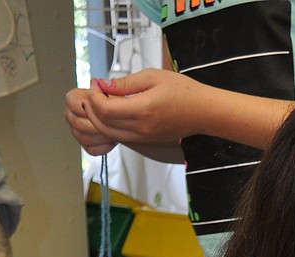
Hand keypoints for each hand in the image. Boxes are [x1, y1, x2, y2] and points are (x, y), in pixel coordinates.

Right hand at [64, 86, 118, 154]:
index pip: (74, 105)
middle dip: (98, 125)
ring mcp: (76, 131)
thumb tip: (101, 84)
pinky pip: (91, 149)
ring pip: (83, 138)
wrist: (123, 116)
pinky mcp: (85, 144)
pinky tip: (112, 140)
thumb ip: (107, 87)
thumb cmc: (116, 101)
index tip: (104, 109)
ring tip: (114, 131)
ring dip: (101, 136)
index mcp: (72, 98)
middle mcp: (70, 114)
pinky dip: (103, 146)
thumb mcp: (114, 89)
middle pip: (78, 124)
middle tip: (113, 124)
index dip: (91, 108)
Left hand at [67, 71, 211, 147]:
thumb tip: (104, 84)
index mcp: (143, 109)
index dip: (94, 95)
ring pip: (110, 134)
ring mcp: (144, 138)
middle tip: (92, 92)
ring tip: (98, 102)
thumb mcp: (153, 77)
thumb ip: (126, 82)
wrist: (203, 112)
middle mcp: (142, 128)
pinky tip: (111, 112)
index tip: (96, 82)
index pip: (106, 109)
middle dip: (92, 108)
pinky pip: (121, 137)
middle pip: (104, 124)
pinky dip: (110, 126)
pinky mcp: (146, 141)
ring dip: (98, 119)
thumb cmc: (182, 91)